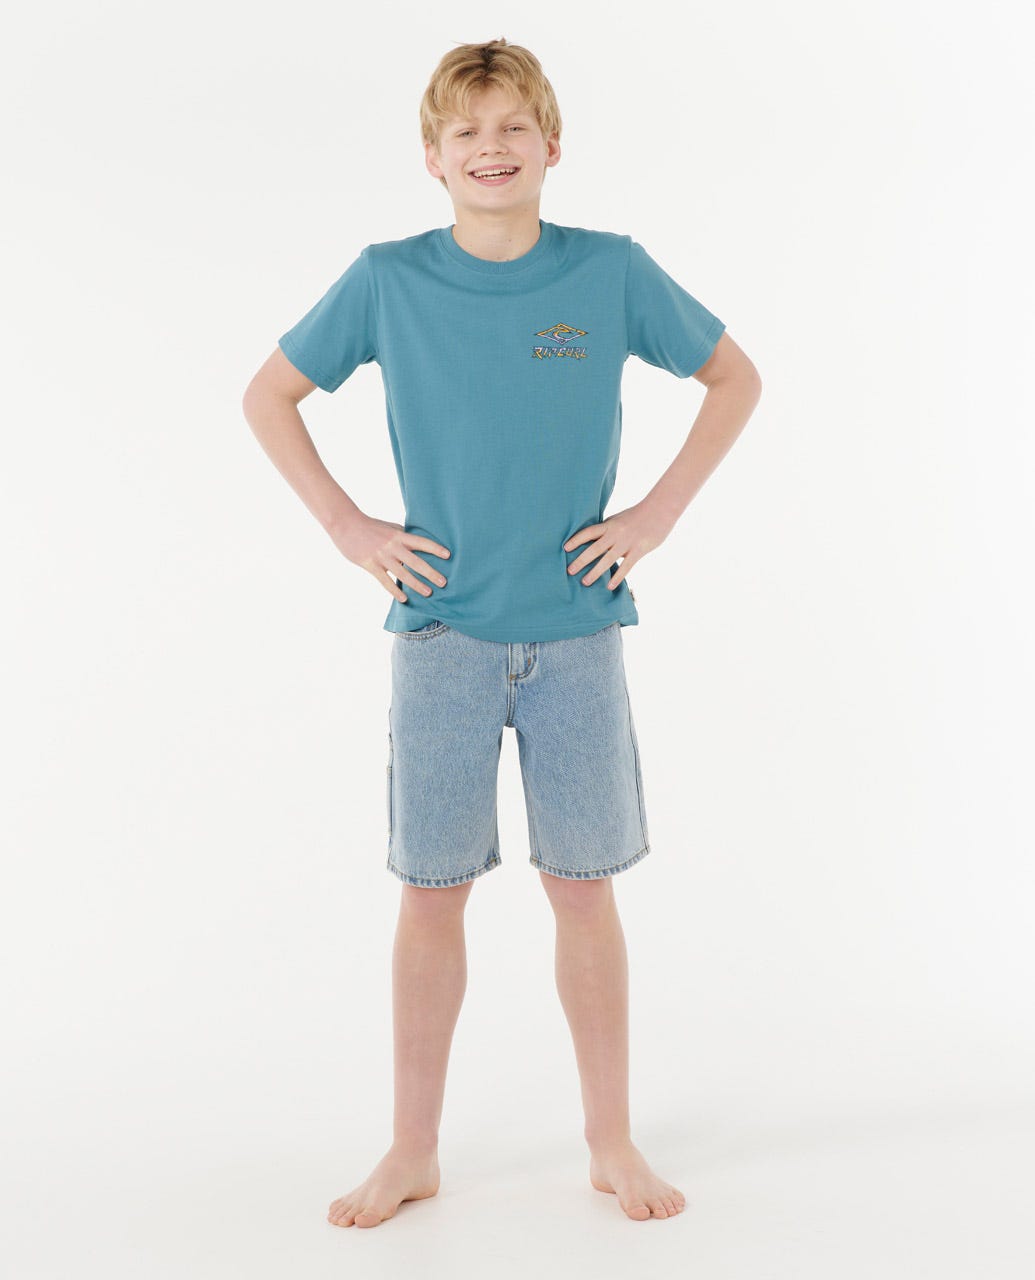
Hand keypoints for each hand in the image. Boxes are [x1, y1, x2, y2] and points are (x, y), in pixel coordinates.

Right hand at [328, 513, 449, 603]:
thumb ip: (402, 536)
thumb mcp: (389, 527)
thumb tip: (418, 545)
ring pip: (403, 574)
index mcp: (399, 535)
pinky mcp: (370, 565)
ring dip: (417, 585)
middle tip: (444, 583)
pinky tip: (404, 599)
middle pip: (416, 562)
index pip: (421, 542)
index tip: (448, 556)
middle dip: (431, 573)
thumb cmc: (370, 526)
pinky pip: (385, 581)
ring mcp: (381, 556)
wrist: (346, 524)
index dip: (435, 548)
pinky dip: (395, 591)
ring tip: (428, 593)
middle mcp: (392, 546)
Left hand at [563, 500, 675, 591]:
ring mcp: (627, 543)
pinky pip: (626, 566)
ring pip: (607, 560)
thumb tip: (594, 538)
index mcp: (609, 524)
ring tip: (584, 582)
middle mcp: (615, 534)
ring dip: (595, 572)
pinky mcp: (639, 550)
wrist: (660, 509)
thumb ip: (608, 529)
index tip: (564, 548)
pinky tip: (609, 586)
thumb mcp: (619, 518)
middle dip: (580, 561)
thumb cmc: (638, 515)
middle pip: (594, 549)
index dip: (576, 540)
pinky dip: (617, 577)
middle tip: (569, 571)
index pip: (588, 532)